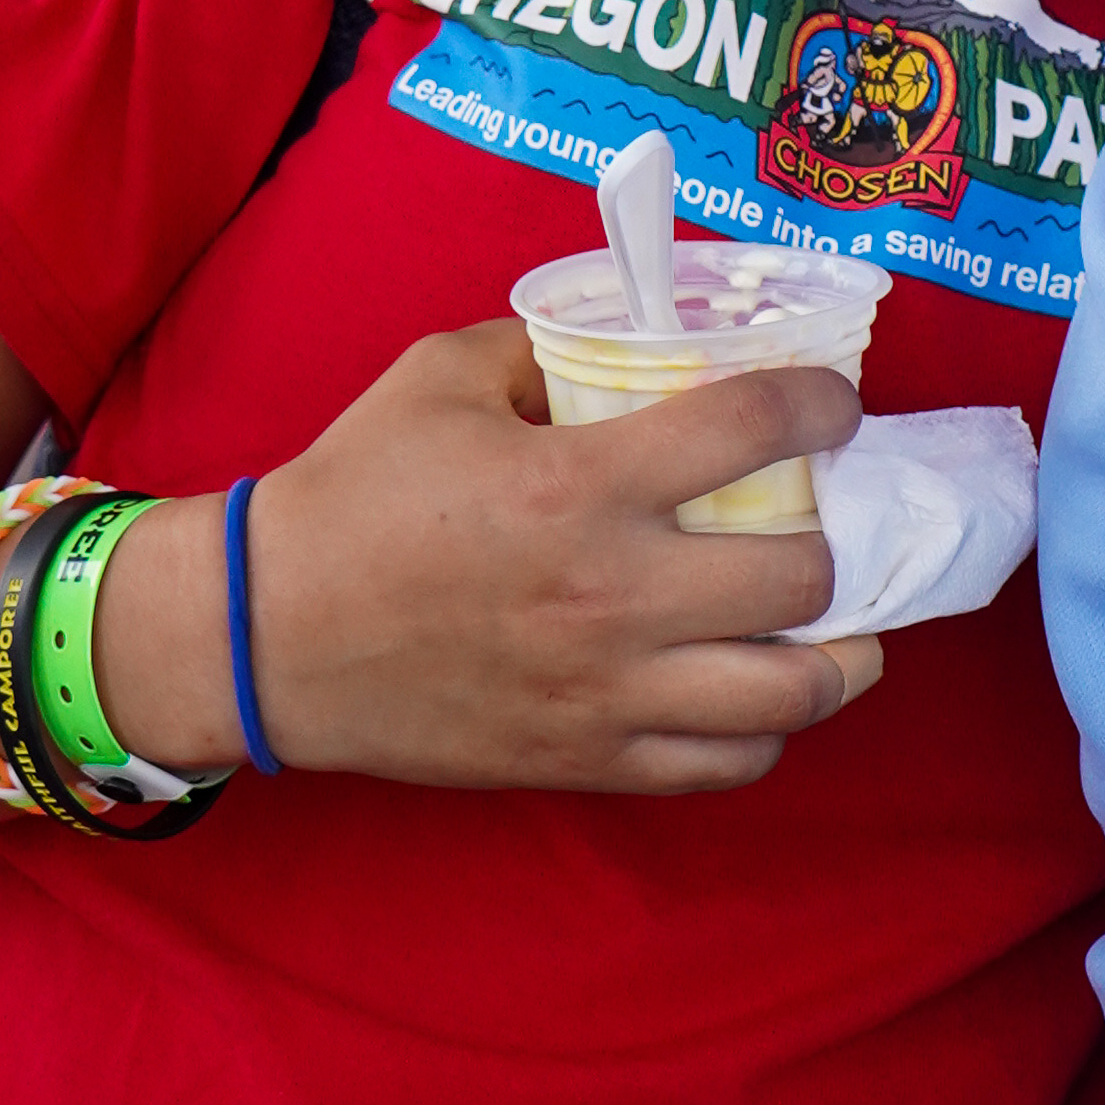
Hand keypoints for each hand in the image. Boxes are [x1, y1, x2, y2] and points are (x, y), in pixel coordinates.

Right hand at [113, 323, 879, 795]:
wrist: (266, 635)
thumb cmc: (350, 497)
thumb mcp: (439, 378)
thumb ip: (545, 350)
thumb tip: (631, 340)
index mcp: (580, 485)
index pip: (756, 428)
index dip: (823, 406)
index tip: (832, 407)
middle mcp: (613, 594)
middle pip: (804, 576)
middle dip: (834, 540)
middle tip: (820, 522)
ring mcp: (609, 691)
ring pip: (795, 693)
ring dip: (837, 653)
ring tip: (832, 626)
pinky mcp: (589, 760)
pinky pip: (729, 764)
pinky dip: (765, 730)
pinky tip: (756, 692)